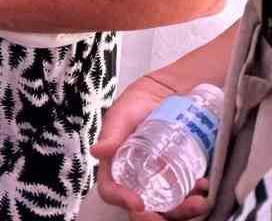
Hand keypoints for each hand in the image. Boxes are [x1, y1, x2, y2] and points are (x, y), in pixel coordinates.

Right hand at [94, 75, 210, 219]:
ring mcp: (161, 180)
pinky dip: (198, 197)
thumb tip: (96, 152)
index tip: (138, 204)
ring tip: (200, 200)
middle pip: (144, 208)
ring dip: (185, 211)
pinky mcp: (181, 177)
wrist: (168, 93)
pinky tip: (205, 186)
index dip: (121, 200)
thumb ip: (111, 134)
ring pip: (168, 207)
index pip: (112, 190)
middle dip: (162, 216)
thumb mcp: (122, 115)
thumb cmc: (138, 103)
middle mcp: (137, 179)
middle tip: (180, 208)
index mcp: (116, 166)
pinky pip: (188, 196)